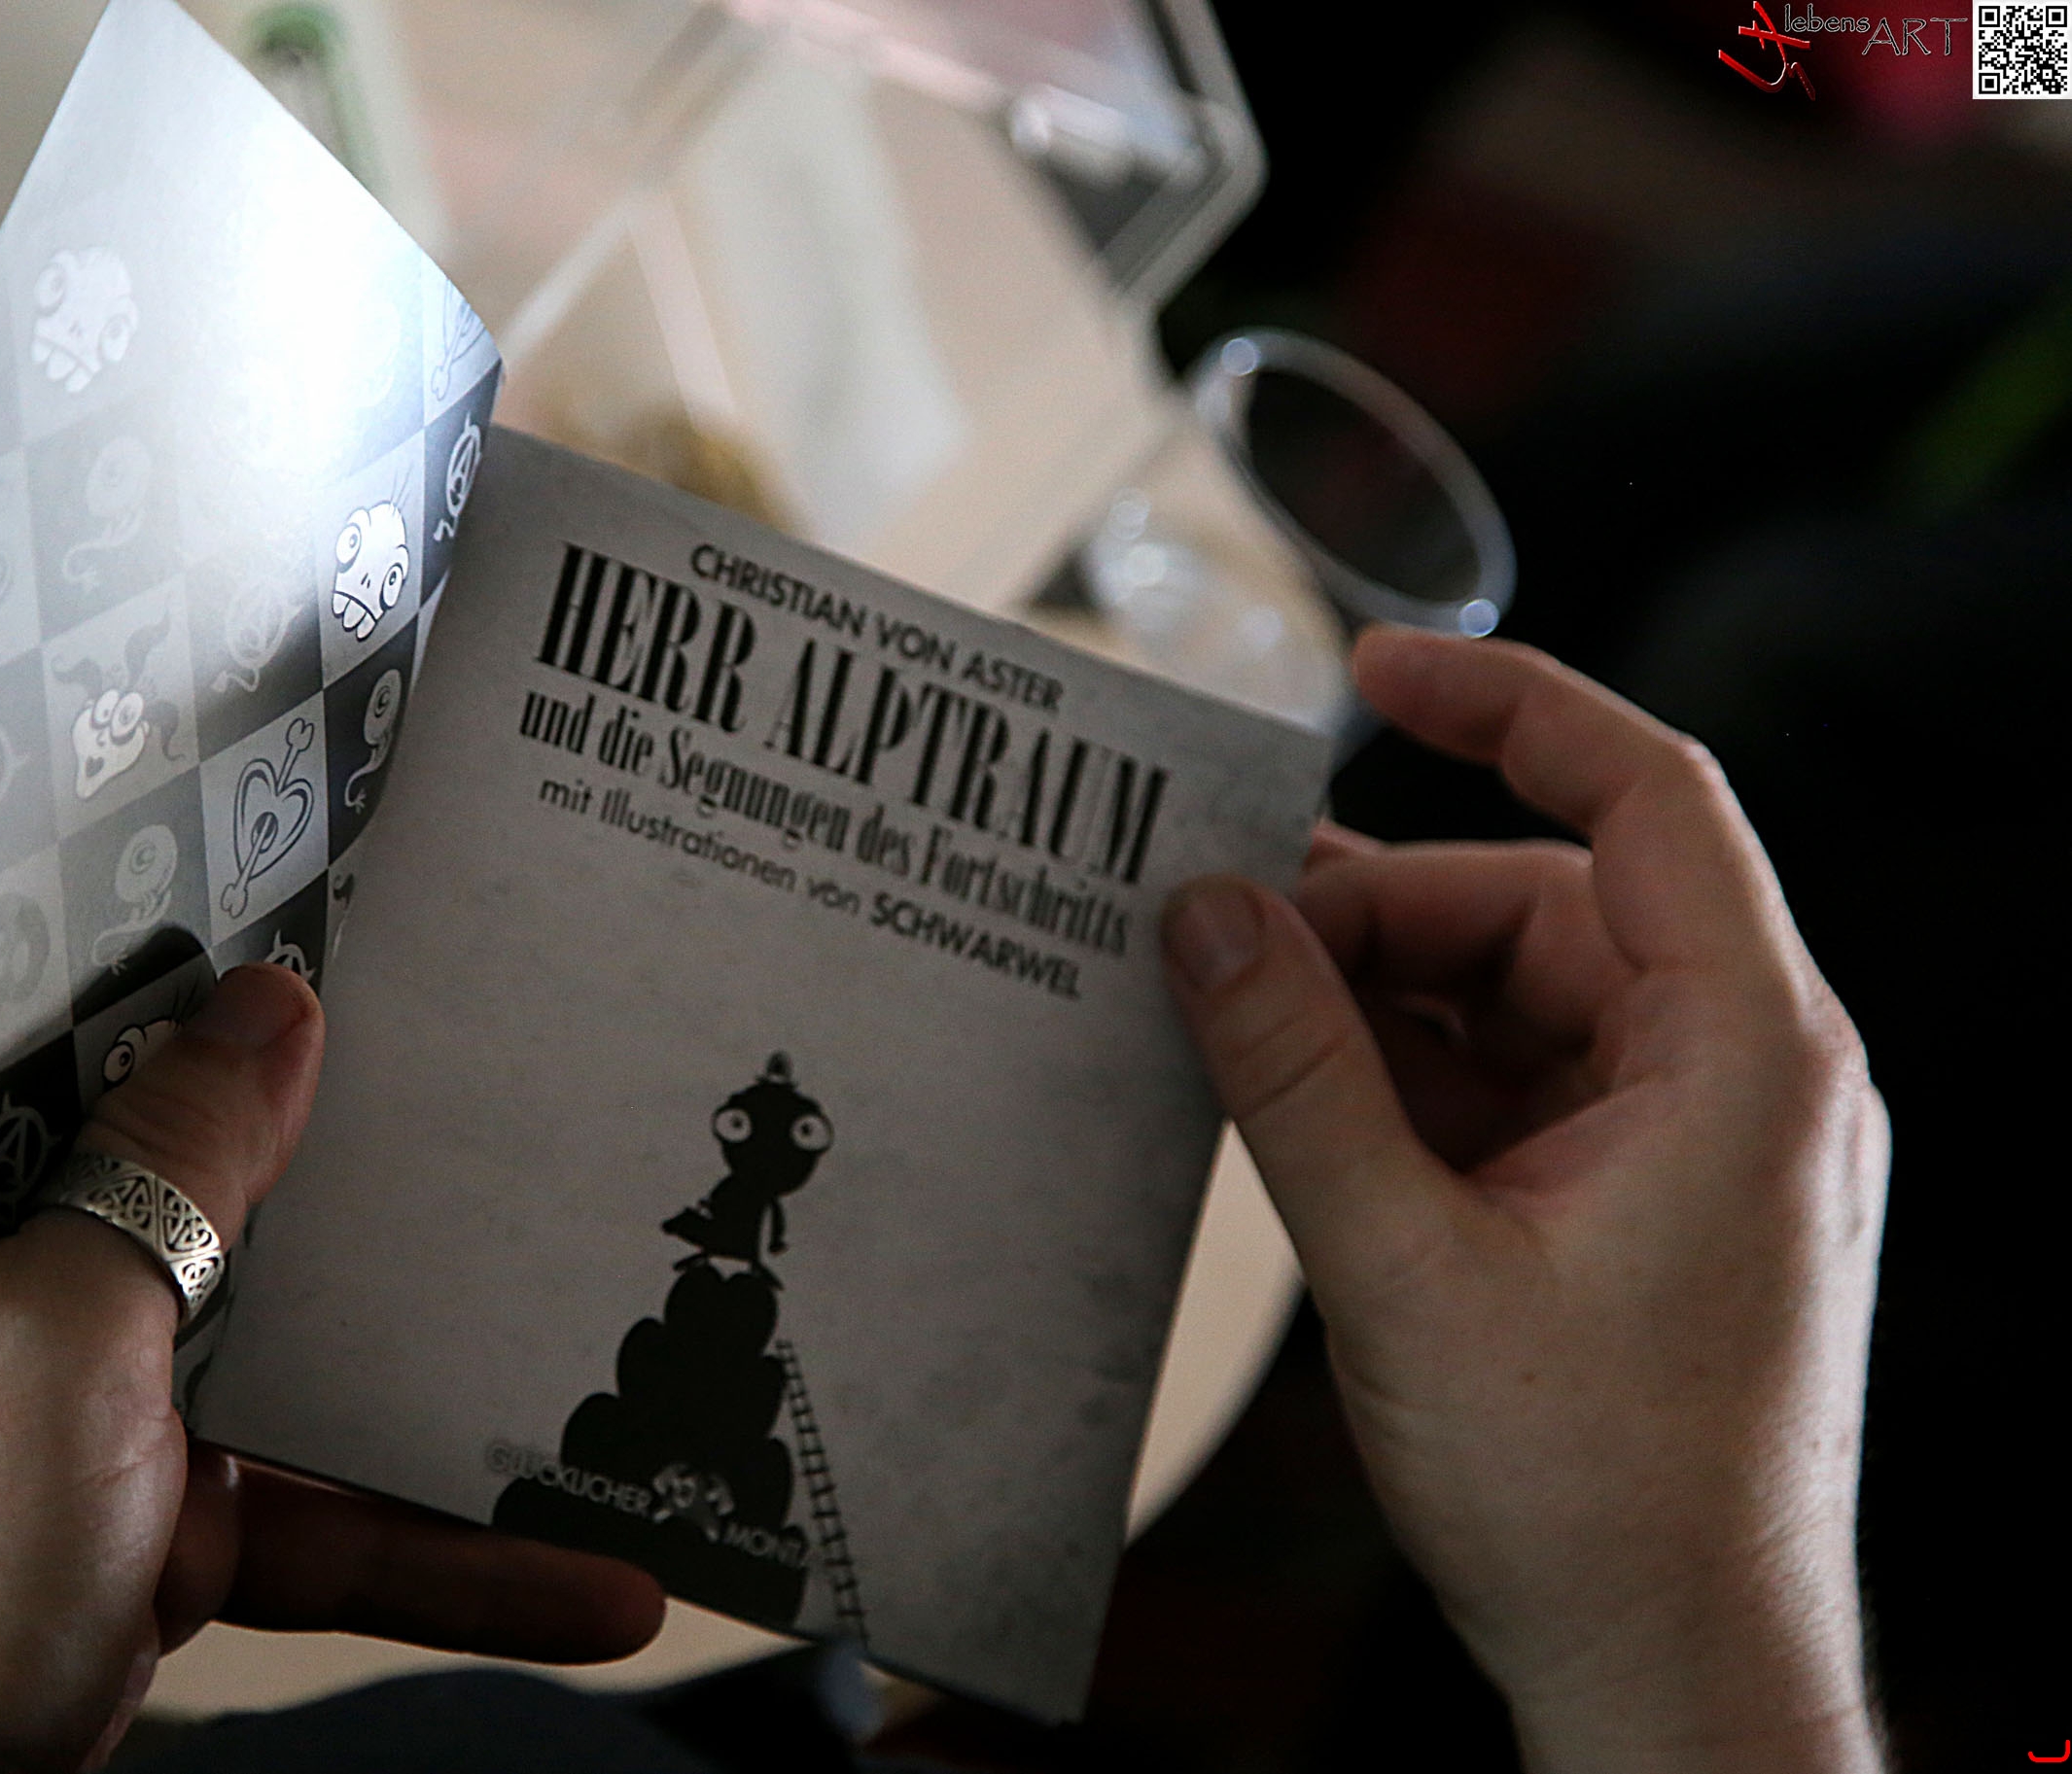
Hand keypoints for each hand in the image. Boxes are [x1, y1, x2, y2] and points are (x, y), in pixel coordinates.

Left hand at [0, 964, 664, 1773]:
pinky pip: (352, 1530)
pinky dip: (460, 1562)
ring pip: (339, 1379)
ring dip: (474, 1407)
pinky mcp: (193, 1536)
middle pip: (271, 1205)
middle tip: (545, 1119)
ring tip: (620, 1386)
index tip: (391, 934)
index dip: (257, 996)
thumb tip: (268, 1006)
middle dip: (409, 1184)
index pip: (139, 1053)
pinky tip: (576, 1578)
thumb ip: (166, 1162)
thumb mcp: (54, 1325)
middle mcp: (68, 1288)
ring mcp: (136, 1417)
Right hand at [1160, 629, 1887, 1772]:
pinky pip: (1509, 1082)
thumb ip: (1296, 1076)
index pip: (1646, 797)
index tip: (1374, 670)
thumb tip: (1206, 917)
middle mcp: (1737, 1074)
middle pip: (1541, 905)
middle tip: (1221, 940)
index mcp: (1743, 1056)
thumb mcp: (1407, 1266)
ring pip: (1514, 995)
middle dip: (1374, 912)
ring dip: (1376, 1001)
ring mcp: (1688, 1141)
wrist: (1669, 1673)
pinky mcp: (1634, 1202)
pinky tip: (1297, 1099)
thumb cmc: (1589, 1496)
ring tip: (1236, 1020)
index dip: (1509, 703)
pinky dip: (1403, 1078)